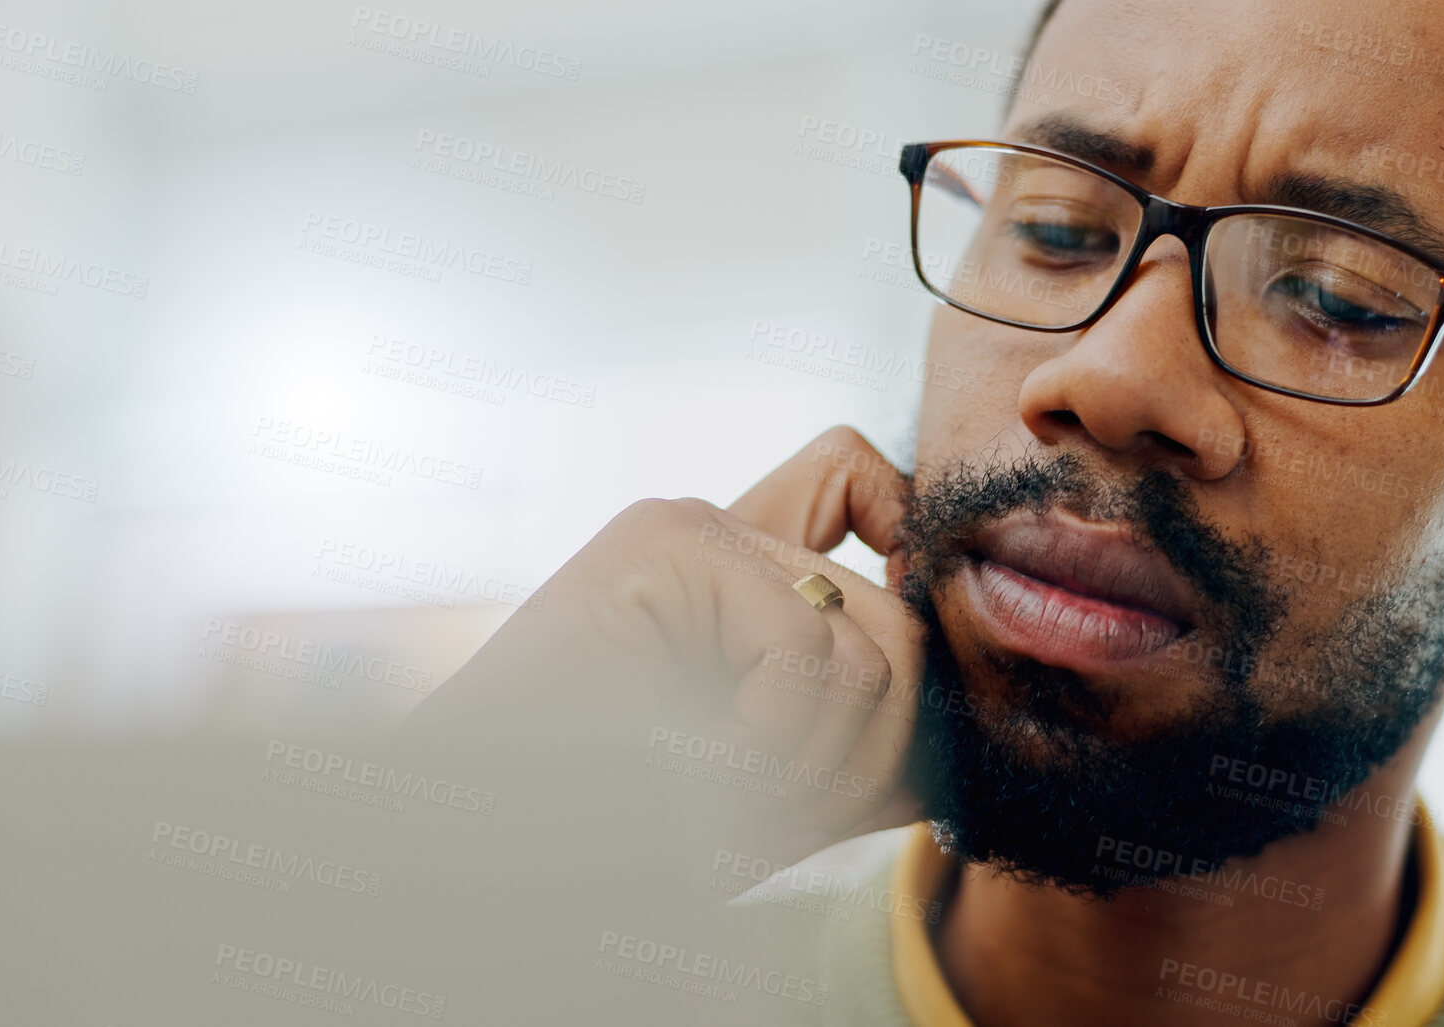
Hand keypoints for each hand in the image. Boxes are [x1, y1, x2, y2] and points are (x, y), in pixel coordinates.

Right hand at [410, 426, 925, 866]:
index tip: (898, 667)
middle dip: (877, 747)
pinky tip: (703, 771)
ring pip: (871, 641)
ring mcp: (691, 527)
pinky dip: (774, 740)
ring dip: (821, 762)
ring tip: (735, 805)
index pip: (862, 485)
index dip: (910, 556)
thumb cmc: (618, 825)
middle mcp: (719, 530)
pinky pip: (807, 645)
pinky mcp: (665, 541)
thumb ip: (853, 736)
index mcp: (735, 573)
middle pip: (898, 615)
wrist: (488, 845)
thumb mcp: (772, 785)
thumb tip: (955, 735)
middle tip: (797, 817)